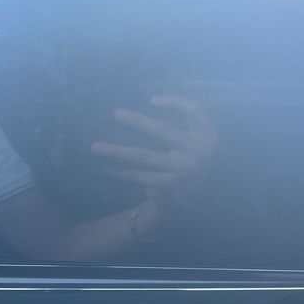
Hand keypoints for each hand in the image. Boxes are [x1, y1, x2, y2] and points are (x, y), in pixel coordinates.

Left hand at [90, 94, 217, 201]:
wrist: (188, 203)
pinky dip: (120, 172)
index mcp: (208, 137)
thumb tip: (145, 106)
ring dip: (117, 151)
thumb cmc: (187, 165)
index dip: (175, 101)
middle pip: (163, 130)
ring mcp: (183, 171)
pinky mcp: (168, 186)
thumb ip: (182, 126)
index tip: (153, 100)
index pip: (195, 109)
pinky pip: (138, 175)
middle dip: (137, 121)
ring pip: (144, 156)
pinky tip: (105, 169)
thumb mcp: (196, 144)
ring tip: (95, 147)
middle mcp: (198, 153)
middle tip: (116, 113)